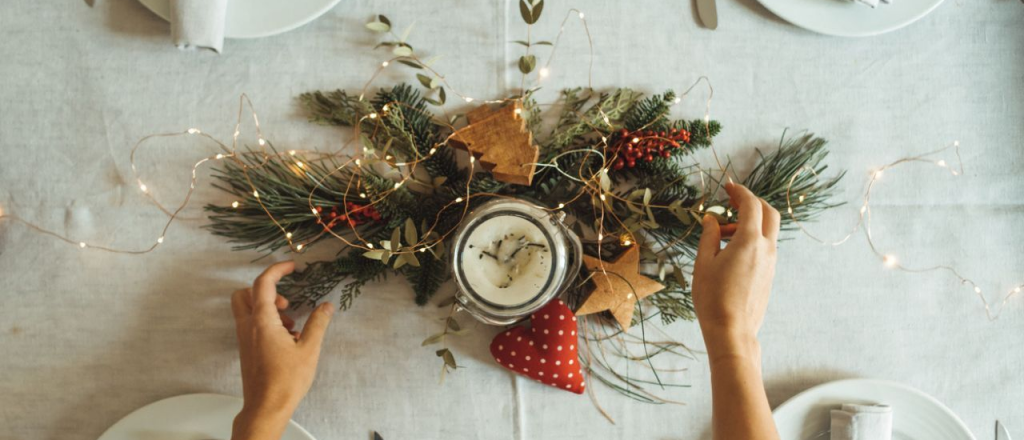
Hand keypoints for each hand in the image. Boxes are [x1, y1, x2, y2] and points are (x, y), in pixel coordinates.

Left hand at [230, 261, 334, 439]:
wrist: (266, 407)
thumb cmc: (286, 380)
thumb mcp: (309, 349)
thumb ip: (318, 323)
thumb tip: (327, 306)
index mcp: (262, 321)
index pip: (262, 284)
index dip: (277, 270)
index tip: (292, 266)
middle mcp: (248, 327)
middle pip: (244, 294)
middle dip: (265, 290)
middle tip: (286, 303)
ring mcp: (244, 339)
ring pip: (247, 310)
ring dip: (267, 308)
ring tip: (291, 325)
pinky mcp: (246, 351)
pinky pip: (251, 326)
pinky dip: (265, 323)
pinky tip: (286, 340)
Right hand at [692, 183, 779, 355]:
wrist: (732, 331)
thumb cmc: (713, 297)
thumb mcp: (704, 263)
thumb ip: (709, 236)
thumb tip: (711, 220)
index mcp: (749, 241)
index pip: (751, 205)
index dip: (740, 192)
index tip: (728, 186)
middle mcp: (766, 249)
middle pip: (769, 213)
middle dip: (753, 202)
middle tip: (733, 201)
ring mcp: (771, 263)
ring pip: (767, 231)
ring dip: (748, 223)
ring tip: (721, 234)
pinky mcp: (769, 275)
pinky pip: (764, 247)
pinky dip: (751, 239)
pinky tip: (730, 251)